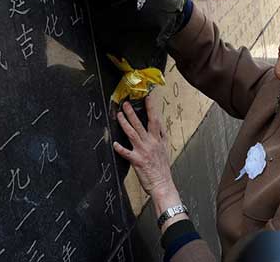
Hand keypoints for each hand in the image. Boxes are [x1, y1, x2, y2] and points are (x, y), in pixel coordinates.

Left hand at [114, 96, 189, 230]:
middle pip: (141, 124)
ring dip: (125, 123)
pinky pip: (126, 153)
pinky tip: (115, 144)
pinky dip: (120, 148)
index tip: (148, 96)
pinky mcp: (137, 160)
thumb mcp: (165, 148)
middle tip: (126, 103)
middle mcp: (150, 143)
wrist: (162, 184)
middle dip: (133, 112)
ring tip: (119, 115)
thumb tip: (159, 124)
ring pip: (132, 134)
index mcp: (157, 139)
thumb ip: (161, 135)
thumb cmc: (162, 167)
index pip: (155, 119)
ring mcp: (143, 151)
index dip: (151, 107)